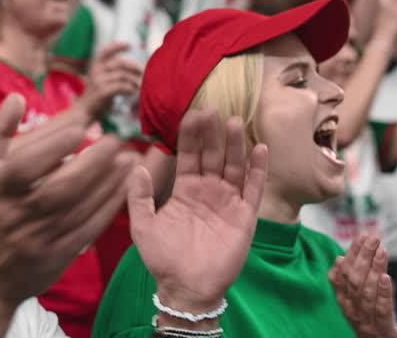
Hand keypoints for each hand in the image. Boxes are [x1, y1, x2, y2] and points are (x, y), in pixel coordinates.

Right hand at [0, 93, 134, 307]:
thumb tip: (19, 98)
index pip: (26, 166)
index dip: (53, 147)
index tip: (82, 127)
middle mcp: (18, 214)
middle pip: (61, 188)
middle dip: (93, 163)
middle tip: (117, 140)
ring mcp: (40, 237)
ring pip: (80, 208)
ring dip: (109, 182)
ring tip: (129, 158)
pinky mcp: (59, 255)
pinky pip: (90, 228)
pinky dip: (110, 207)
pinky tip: (126, 187)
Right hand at [78, 42, 142, 117]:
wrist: (86, 109)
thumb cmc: (99, 93)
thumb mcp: (102, 77)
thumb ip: (114, 70)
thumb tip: (136, 66)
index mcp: (96, 64)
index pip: (106, 50)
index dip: (118, 46)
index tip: (130, 45)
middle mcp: (96, 70)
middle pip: (120, 62)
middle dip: (134, 66)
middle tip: (142, 72)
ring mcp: (98, 81)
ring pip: (122, 75)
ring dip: (134, 80)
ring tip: (137, 85)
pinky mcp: (102, 92)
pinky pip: (121, 86)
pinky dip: (129, 88)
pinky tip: (131, 92)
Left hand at [128, 108, 266, 316]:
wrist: (186, 288)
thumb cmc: (163, 259)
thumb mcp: (143, 226)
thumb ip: (139, 196)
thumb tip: (136, 166)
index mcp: (185, 189)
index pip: (189, 154)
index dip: (190, 134)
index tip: (192, 112)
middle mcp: (208, 190)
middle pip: (212, 154)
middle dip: (212, 132)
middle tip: (213, 107)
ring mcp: (228, 201)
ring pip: (234, 165)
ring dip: (235, 144)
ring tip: (235, 121)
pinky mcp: (244, 216)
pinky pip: (253, 188)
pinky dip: (258, 169)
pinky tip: (261, 148)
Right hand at [329, 233, 396, 337]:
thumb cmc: (372, 321)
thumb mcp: (359, 300)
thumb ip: (350, 281)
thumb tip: (338, 259)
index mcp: (344, 301)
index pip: (344, 273)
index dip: (352, 253)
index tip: (362, 236)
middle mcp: (352, 311)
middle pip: (354, 280)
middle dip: (363, 256)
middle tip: (373, 237)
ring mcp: (367, 322)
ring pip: (366, 292)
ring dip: (374, 269)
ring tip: (381, 250)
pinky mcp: (383, 330)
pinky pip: (381, 310)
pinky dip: (383, 293)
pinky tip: (387, 277)